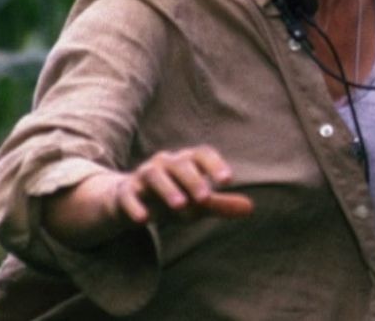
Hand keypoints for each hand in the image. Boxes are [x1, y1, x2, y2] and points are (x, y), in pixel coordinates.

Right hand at [43, 145, 253, 248]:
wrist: (128, 203)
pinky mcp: (124, 193)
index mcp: (185, 162)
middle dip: (193, 180)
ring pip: (154, 175)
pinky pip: (128, 196)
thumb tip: (251, 209)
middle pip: (180, 164)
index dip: (215, 164)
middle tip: (205, 199)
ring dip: (168, 189)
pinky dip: (135, 206)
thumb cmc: (170, 198)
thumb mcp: (195, 203)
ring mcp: (142, 176)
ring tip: (181, 206)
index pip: (202, 155)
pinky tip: (144, 221)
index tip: (228, 180)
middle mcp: (164, 163)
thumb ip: (220, 204)